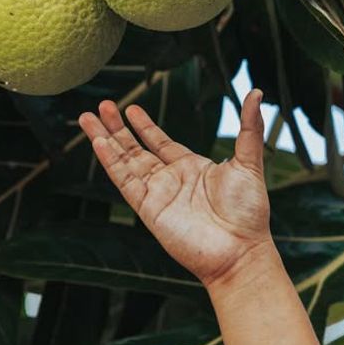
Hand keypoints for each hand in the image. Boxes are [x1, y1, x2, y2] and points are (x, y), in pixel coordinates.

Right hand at [78, 89, 271, 287]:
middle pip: (135, 148)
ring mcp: (157, 193)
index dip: (144, 126)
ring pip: (123, 161)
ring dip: (105, 139)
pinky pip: (124, 180)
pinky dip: (110, 161)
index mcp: (191, 168)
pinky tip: (99, 143)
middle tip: (101, 106)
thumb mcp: (249, 162)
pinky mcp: (148, 207)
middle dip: (117, 127)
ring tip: (87, 118)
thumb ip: (248, 127)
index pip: (160, 143)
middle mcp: (170, 179)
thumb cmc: (248, 212)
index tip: (130, 109)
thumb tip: (256, 93)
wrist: (240, 251)